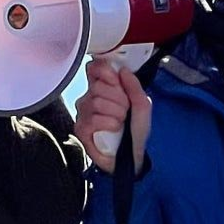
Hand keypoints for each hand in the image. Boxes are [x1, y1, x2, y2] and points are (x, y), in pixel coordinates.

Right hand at [73, 59, 151, 173]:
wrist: (133, 156)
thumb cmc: (135, 131)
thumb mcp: (142, 105)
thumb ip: (134, 86)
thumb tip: (123, 71)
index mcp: (103, 88)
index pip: (94, 68)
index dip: (106, 72)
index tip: (118, 82)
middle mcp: (89, 98)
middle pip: (98, 86)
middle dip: (119, 99)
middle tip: (125, 111)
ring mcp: (83, 114)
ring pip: (97, 102)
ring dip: (116, 113)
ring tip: (121, 122)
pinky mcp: (81, 129)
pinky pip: (93, 119)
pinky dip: (109, 124)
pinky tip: (114, 129)